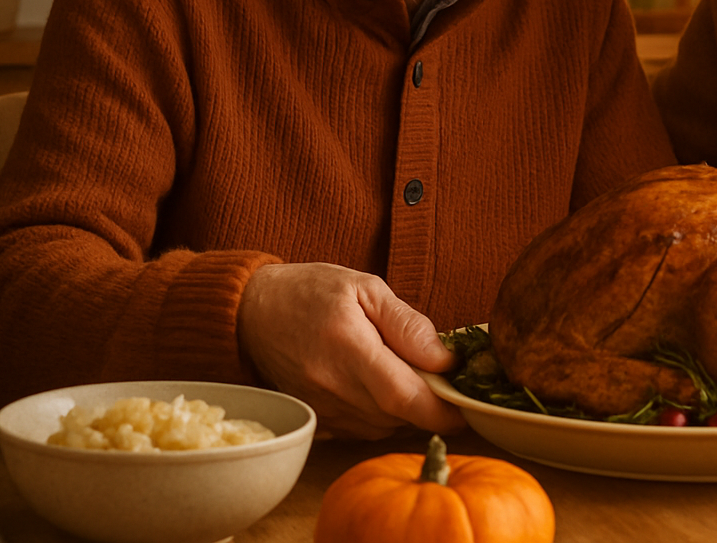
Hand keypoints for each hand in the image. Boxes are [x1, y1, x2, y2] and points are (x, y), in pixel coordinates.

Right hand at [236, 262, 464, 438]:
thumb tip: (445, 358)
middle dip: (429, 404)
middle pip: (399, 416)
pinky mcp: (315, 420)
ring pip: (383, 427)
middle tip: (442, 378)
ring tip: (404, 373)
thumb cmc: (309, 292)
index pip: (404, 396)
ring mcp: (321, 409)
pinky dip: (380, 415)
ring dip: (405, 409)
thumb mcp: (364, 287)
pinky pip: (361, 430)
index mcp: (349, 348)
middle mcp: (333, 387)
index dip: (443, 409)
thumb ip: (407, 324)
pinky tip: (377, 387)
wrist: (249, 313)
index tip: (467, 405)